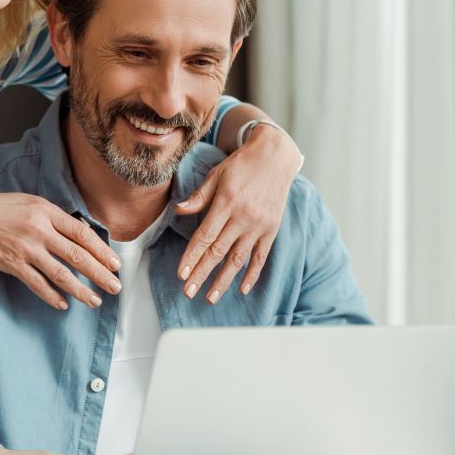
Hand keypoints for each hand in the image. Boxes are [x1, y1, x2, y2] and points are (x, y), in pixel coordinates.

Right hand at [0, 190, 120, 309]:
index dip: (101, 250)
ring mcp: (25, 249)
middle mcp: (39, 230)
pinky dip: (51, 296)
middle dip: (99, 274)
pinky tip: (63, 304)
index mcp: (47, 212)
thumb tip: (80, 234)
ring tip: (95, 301)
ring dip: (80, 290)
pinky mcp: (12, 263)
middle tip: (115, 287)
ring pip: (60, 273)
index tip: (114, 264)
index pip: (82, 234)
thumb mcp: (31, 203)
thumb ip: (54, 218)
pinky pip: (37, 284)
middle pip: (77, 256)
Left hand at [175, 123, 300, 301]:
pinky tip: (242, 288)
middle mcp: (243, 216)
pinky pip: (261, 256)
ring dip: (223, 280)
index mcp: (227, 202)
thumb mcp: (216, 175)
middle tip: (188, 291)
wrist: (275, 157)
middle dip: (202, 273)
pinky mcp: (271, 229)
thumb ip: (199, 197)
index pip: (205, 235)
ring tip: (210, 297)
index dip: (192, 256)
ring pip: (238, 259)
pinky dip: (252, 274)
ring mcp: (259, 225)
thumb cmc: (241, 165)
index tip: (181, 274)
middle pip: (219, 251)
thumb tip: (179, 211)